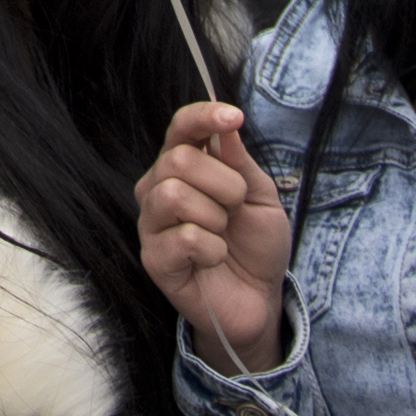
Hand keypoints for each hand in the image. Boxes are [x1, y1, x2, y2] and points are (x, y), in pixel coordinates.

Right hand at [137, 102, 292, 371]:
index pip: (181, 127)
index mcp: (184, 166)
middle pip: (177, 159)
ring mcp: (153, 224)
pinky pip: (183, 238)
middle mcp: (159, 188)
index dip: (204, 116)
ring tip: (223, 233)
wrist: (259, 299)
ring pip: (173, 195)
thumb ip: (241, 164)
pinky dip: (213, 248)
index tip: (235, 116)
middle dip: (223, 183)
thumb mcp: (262, 197)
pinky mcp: (154, 259)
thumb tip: (227, 127)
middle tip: (235, 208)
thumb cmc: (255, 245)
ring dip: (215, 216)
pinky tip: (215, 258)